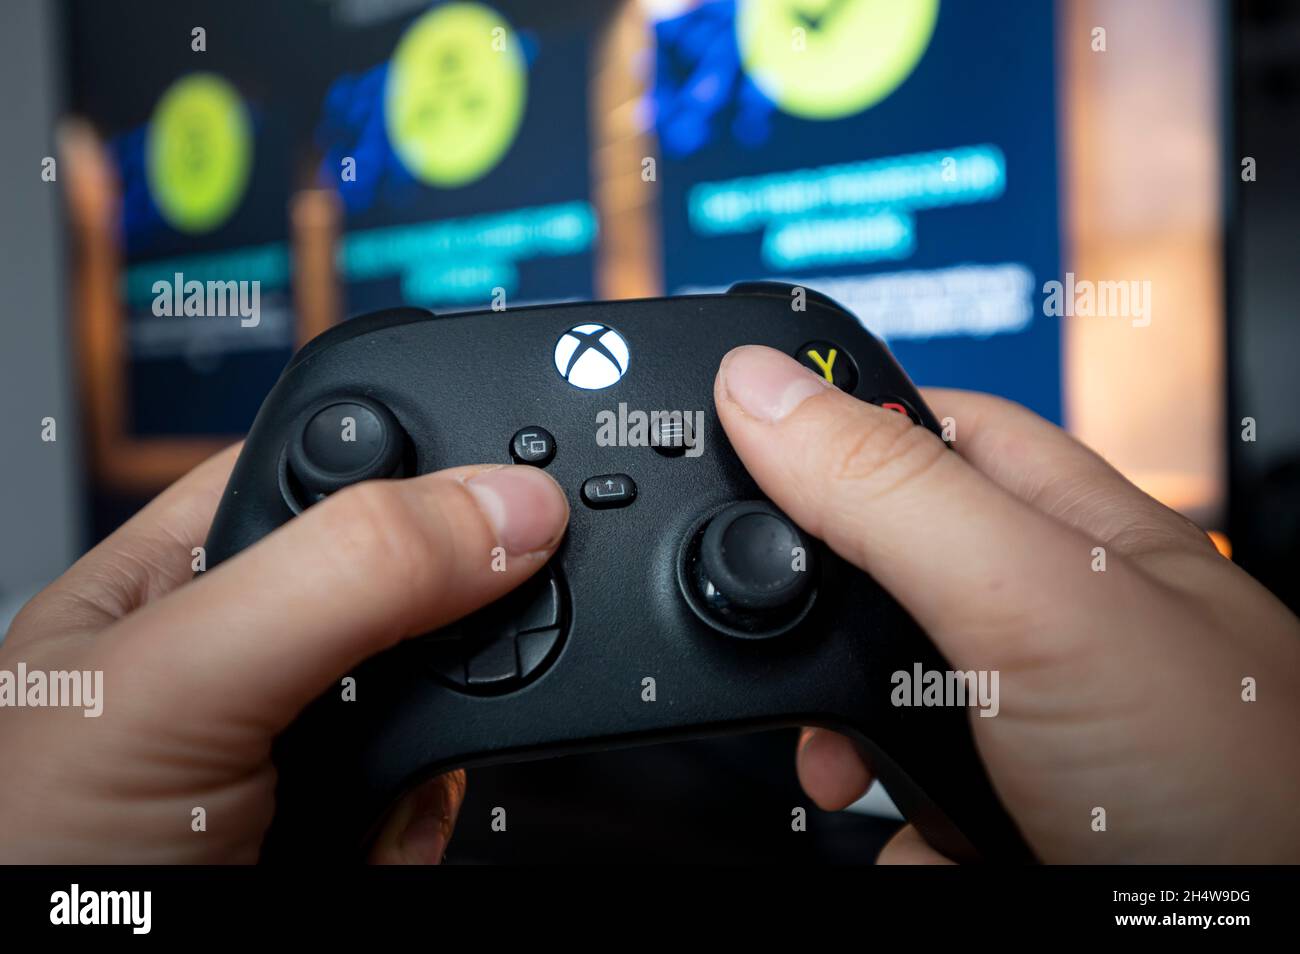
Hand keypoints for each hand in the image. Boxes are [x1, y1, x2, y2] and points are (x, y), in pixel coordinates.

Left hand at [0, 447, 568, 862]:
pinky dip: (423, 823)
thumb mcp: (178, 681)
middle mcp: (252, 641)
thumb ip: (341, 573)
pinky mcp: (344, 815)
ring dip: (440, 747)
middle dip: (445, 635)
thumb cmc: (29, 858)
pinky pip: (442, 790)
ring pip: (451, 690)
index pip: (337, 459)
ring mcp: (303, 737)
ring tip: (366, 790)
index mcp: (188, 564)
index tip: (516, 503)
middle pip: (419, 577)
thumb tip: (509, 509)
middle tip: (418, 682)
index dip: (427, 461)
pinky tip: (358, 843)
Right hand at [715, 345, 1299, 863]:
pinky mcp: (1003, 803)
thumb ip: (892, 490)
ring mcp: (1018, 712)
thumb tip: (761, 389)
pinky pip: (902, 799)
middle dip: (816, 631)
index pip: (906, 425)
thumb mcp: (1033, 601)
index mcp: (1052, 517)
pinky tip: (938, 842)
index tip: (723, 450)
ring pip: (868, 701)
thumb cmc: (1234, 777)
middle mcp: (1032, 607)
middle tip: (797, 664)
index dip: (812, 430)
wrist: (1271, 934)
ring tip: (858, 777)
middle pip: (864, 573)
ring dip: (846, 746)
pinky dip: (896, 830)